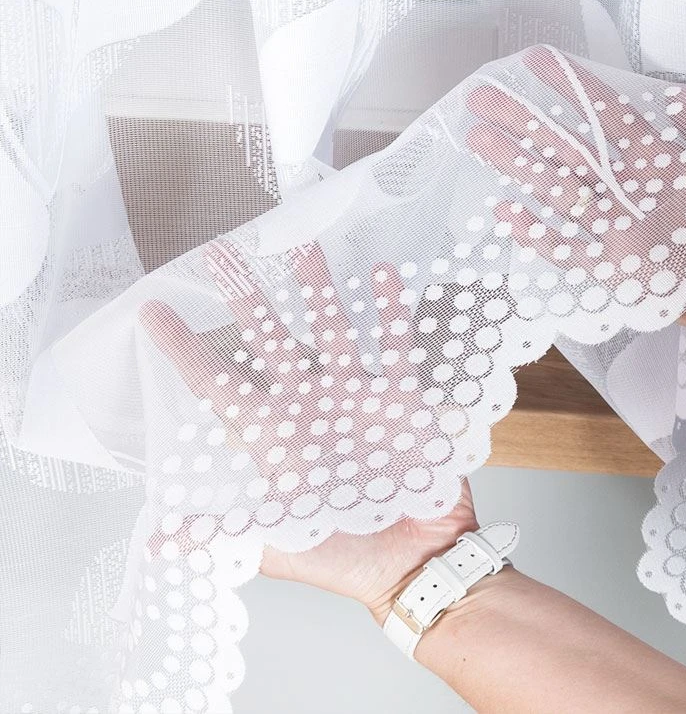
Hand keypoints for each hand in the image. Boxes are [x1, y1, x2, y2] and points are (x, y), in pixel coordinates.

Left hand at [140, 239, 477, 620]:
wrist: (411, 562)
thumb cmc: (344, 554)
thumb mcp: (279, 537)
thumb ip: (225, 527)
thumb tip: (156, 541)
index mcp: (276, 436)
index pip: (219, 386)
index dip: (184, 350)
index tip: (152, 313)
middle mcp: (311, 405)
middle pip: (271, 341)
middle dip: (247, 298)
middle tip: (223, 253)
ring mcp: (356, 396)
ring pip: (331, 328)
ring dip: (319, 287)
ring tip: (303, 243)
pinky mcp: (401, 397)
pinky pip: (394, 345)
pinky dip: (390, 312)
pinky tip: (383, 274)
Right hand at [465, 45, 685, 355]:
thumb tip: (674, 98)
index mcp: (664, 164)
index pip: (609, 117)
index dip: (573, 89)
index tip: (537, 62)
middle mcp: (636, 193)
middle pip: (572, 150)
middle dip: (526, 121)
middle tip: (483, 95)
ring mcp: (626, 232)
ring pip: (563, 193)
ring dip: (521, 167)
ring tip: (480, 140)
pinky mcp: (626, 274)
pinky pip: (575, 254)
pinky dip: (541, 237)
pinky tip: (508, 215)